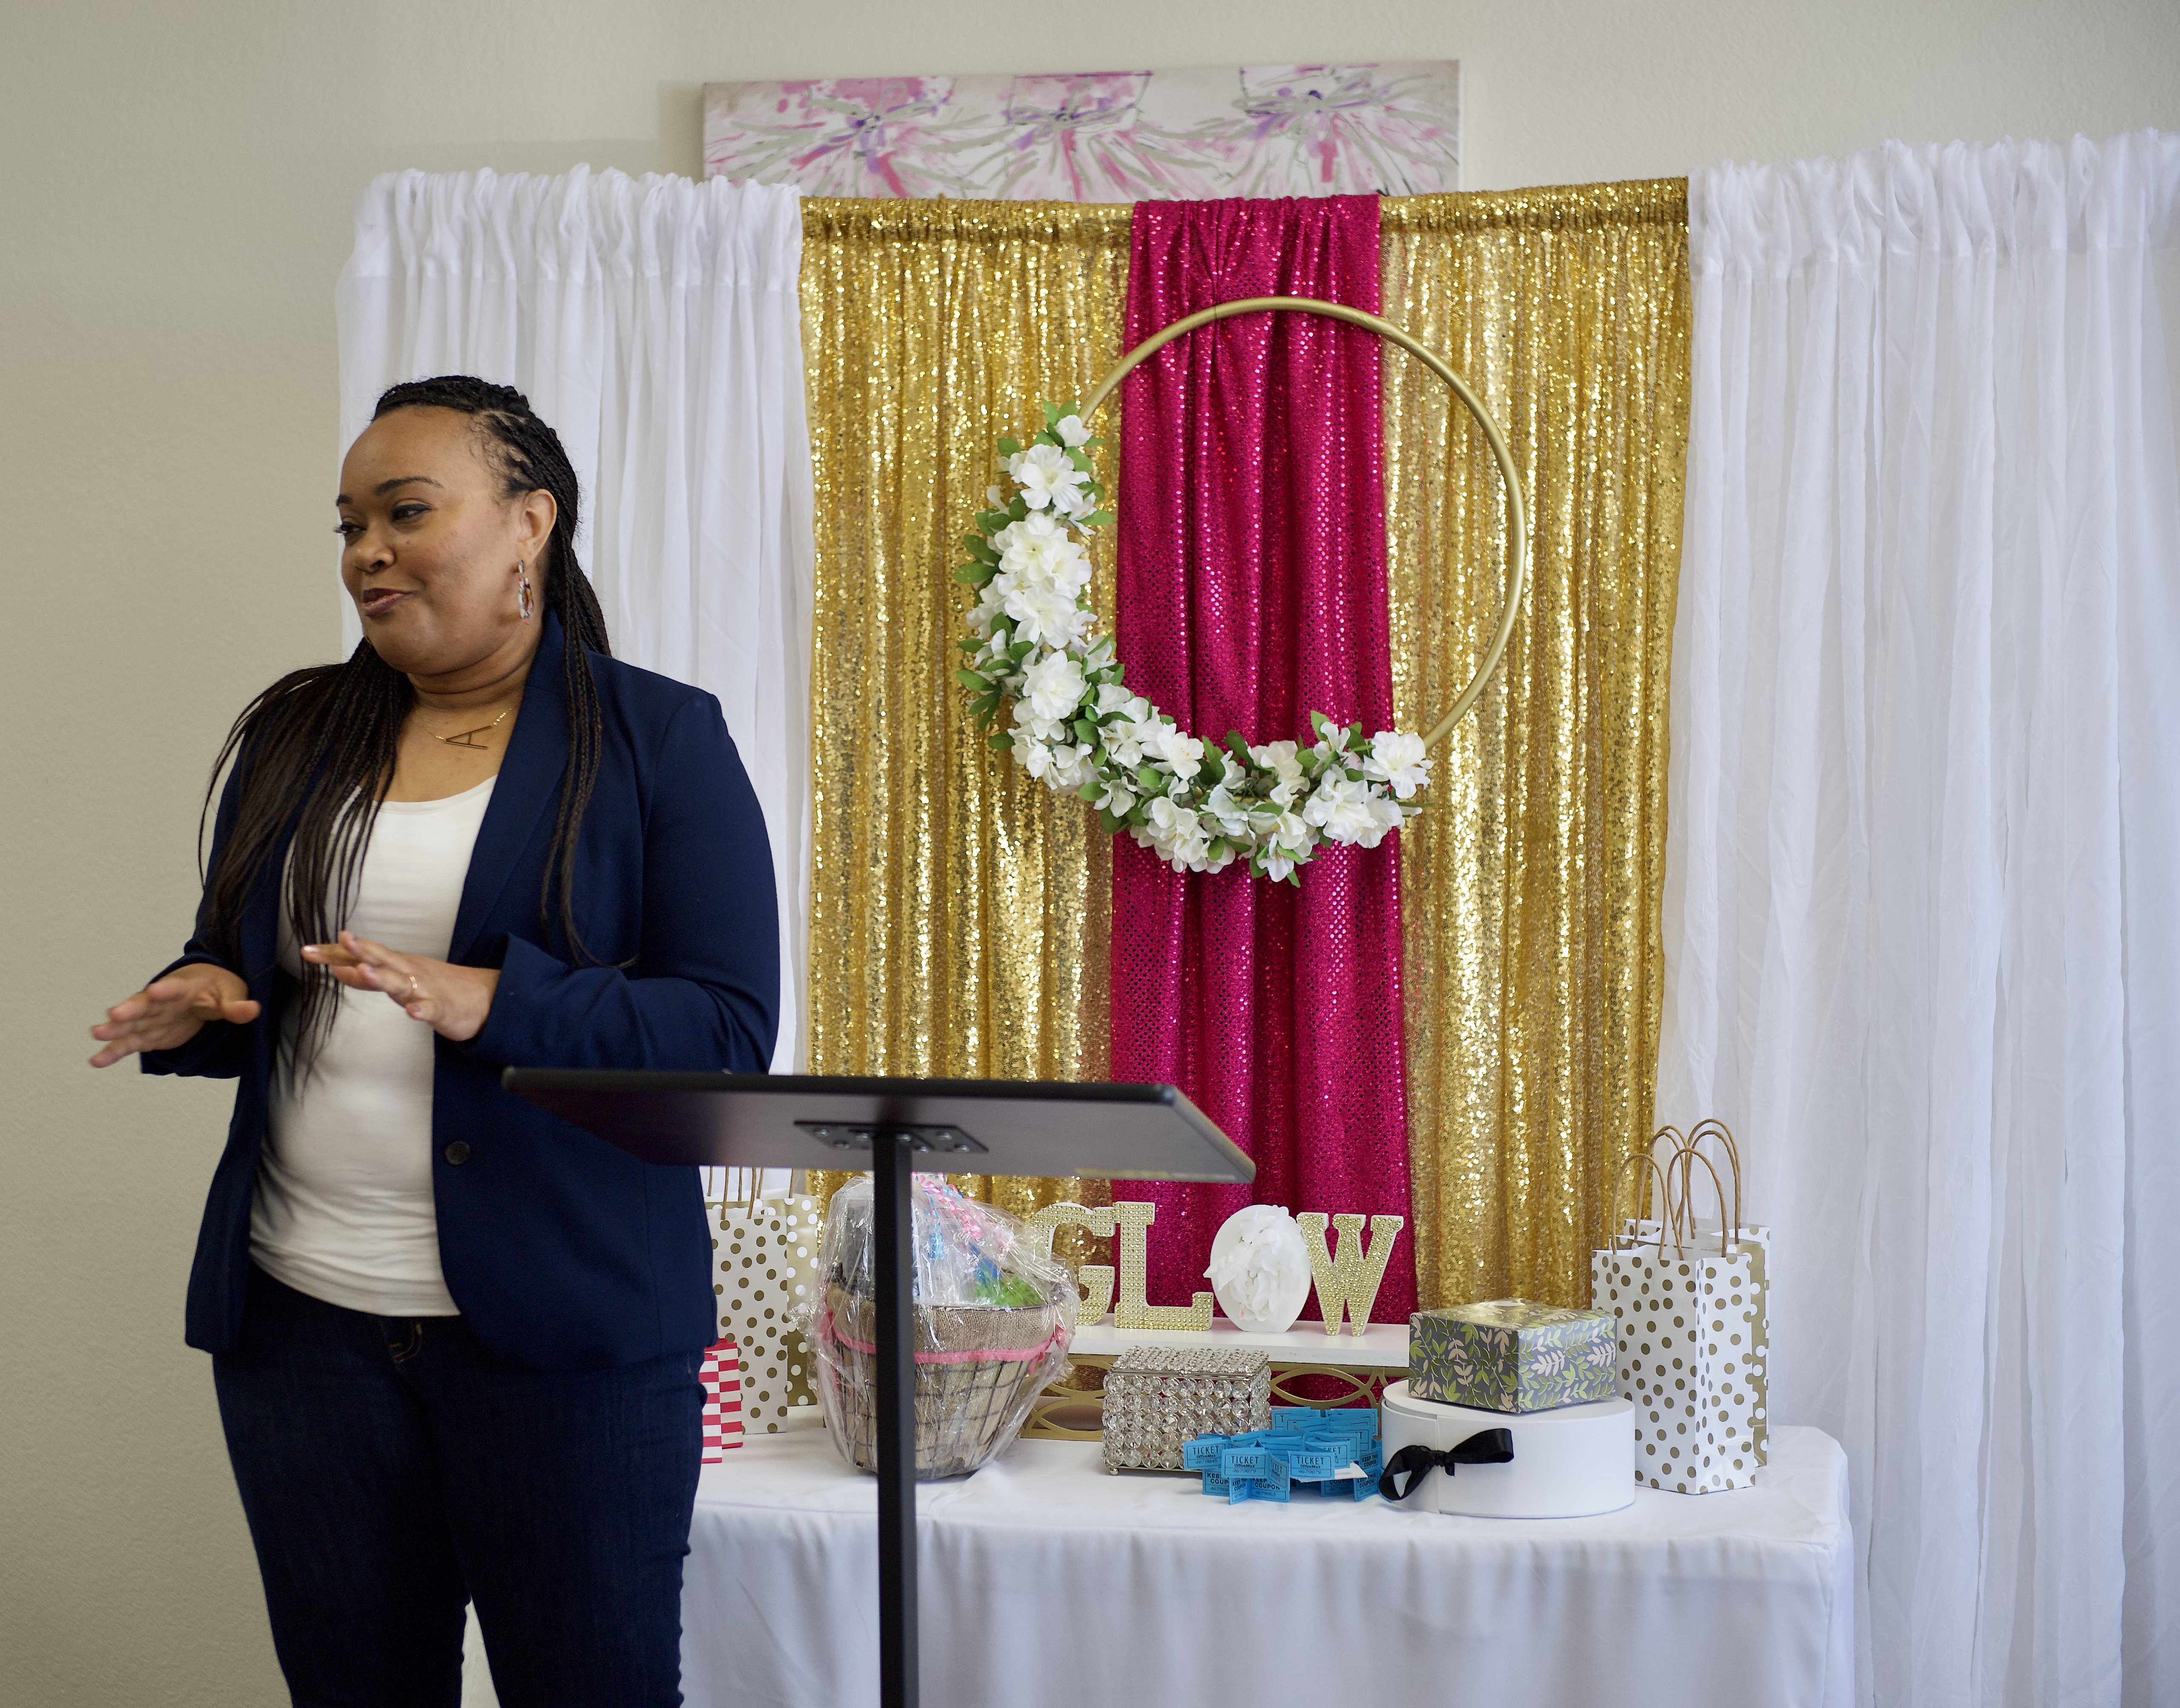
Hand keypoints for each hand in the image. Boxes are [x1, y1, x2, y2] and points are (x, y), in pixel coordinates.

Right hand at [90, 963, 259, 1067]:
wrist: (204, 989)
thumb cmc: (217, 988)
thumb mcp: (232, 991)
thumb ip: (237, 1004)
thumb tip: (251, 1010)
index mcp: (183, 987)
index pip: (175, 988)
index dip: (166, 989)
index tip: (155, 990)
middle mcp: (161, 1002)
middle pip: (144, 1006)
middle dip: (130, 1010)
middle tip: (114, 1015)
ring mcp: (152, 1018)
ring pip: (130, 1025)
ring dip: (114, 1031)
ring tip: (96, 1034)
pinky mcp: (148, 1035)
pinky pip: (129, 1044)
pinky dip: (114, 1052)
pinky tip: (97, 1061)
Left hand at [303, 929, 498, 1042]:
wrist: (482, 998)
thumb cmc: (434, 987)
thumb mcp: (396, 978)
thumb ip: (365, 976)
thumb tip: (334, 967)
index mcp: (395, 965)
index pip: (360, 956)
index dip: (334, 953)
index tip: (306, 950)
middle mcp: (408, 972)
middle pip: (381, 959)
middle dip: (360, 950)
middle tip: (342, 938)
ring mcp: (425, 990)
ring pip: (402, 983)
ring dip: (384, 976)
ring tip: (366, 971)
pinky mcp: (443, 1009)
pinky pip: (430, 1010)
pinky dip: (422, 1011)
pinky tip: (413, 1012)